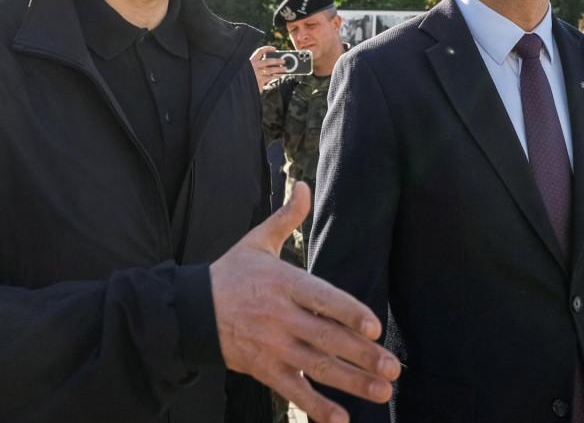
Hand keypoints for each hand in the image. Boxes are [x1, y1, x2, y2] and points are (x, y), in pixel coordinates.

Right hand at [211, 183, 398, 422]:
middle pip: (326, 338)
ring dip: (351, 382)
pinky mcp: (262, 369)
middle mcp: (279, 316)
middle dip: (362, 355)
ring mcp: (271, 346)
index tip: (374, 326)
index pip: (321, 298)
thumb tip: (303, 184)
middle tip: (393, 368)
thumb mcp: (257, 241)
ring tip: (382, 392)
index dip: (348, 312)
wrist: (190, 309)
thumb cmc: (230, 274)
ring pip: (316, 367)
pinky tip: (341, 419)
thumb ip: (286, 217)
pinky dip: (316, 406)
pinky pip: (293, 391)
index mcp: (283, 282)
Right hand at [250, 46, 286, 92]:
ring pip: (270, 70)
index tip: (275, 49)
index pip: (259, 51)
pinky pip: (270, 77)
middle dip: (277, 60)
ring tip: (285, 69)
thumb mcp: (253, 70)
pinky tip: (280, 75)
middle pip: (267, 61)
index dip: (267, 49)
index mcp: (251, 61)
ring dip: (279, 69)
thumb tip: (274, 64)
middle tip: (283, 61)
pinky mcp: (259, 80)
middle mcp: (253, 66)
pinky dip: (276, 76)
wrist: (243, 88)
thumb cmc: (249, 77)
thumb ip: (261, 66)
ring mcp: (256, 73)